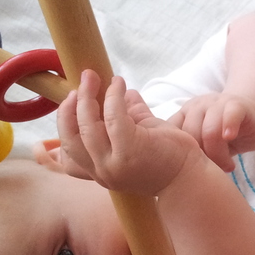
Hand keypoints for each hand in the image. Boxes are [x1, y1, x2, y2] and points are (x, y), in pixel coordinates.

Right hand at [58, 70, 202, 194]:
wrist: (191, 178)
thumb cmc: (169, 158)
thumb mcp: (139, 136)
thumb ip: (126, 116)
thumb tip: (119, 88)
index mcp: (100, 173)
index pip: (68, 158)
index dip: (63, 127)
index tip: (71, 101)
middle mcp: (102, 173)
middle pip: (70, 138)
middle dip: (69, 107)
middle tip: (81, 82)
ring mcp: (113, 165)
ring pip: (87, 126)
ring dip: (87, 97)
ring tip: (94, 77)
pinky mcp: (130, 151)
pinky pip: (113, 118)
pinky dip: (114, 97)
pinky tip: (119, 83)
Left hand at [167, 92, 254, 171]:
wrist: (253, 117)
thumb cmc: (225, 135)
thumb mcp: (204, 143)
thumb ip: (189, 150)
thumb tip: (172, 175)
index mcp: (184, 115)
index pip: (172, 133)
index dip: (180, 154)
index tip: (191, 171)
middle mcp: (197, 106)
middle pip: (191, 135)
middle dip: (201, 158)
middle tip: (214, 172)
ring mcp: (217, 103)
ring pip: (210, 130)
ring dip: (218, 153)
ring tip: (228, 166)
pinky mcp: (237, 105)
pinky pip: (230, 115)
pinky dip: (229, 128)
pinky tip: (230, 139)